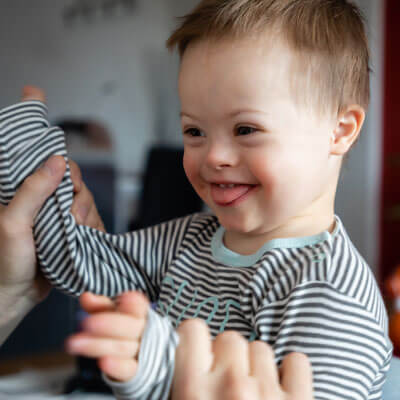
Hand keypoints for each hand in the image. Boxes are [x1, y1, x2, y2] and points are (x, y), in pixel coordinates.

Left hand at [0, 85, 103, 314]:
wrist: (14, 298)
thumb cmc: (3, 261)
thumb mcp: (12, 225)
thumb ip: (33, 191)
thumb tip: (57, 161)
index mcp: (17, 188)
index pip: (27, 147)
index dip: (31, 117)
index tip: (33, 91)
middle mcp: (38, 194)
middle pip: (68, 171)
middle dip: (74, 190)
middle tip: (69, 213)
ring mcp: (55, 210)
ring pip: (83, 196)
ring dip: (84, 214)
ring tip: (73, 234)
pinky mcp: (70, 227)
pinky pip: (91, 216)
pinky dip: (92, 226)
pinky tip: (83, 237)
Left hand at [65, 291, 149, 381]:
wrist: (136, 357)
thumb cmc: (121, 329)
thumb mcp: (110, 314)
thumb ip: (100, 306)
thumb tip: (86, 297)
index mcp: (139, 314)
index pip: (139, 307)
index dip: (133, 304)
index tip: (124, 299)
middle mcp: (143, 332)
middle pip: (130, 327)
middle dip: (109, 324)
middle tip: (87, 323)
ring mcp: (140, 352)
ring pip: (123, 348)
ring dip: (98, 345)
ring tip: (75, 343)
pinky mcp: (135, 371)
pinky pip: (128, 369)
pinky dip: (117, 366)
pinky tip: (103, 362)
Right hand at [172, 320, 313, 399]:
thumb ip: (182, 378)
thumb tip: (176, 354)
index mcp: (193, 390)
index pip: (193, 329)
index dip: (194, 339)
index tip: (198, 351)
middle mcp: (231, 386)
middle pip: (230, 337)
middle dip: (228, 356)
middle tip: (226, 382)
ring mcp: (268, 395)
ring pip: (261, 348)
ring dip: (256, 365)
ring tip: (253, 392)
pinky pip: (297, 362)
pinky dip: (291, 372)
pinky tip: (282, 388)